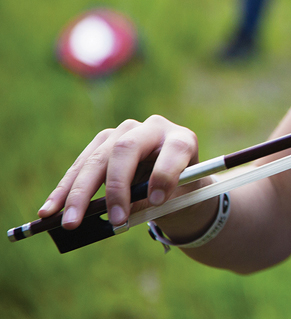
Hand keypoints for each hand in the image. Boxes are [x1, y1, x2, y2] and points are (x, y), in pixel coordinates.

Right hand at [38, 115, 214, 238]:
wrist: (171, 179)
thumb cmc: (177, 190)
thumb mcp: (177, 198)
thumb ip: (152, 204)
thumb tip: (115, 220)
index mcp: (182, 140)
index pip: (175, 149)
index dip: (166, 174)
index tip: (158, 201)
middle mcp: (154, 128)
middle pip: (127, 150)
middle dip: (116, 187)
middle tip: (113, 219)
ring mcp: (126, 131)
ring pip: (97, 158)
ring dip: (79, 193)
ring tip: (69, 221)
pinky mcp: (104, 141)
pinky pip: (81, 164)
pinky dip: (65, 190)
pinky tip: (50, 209)